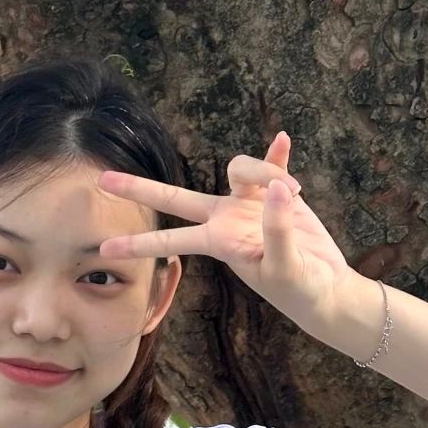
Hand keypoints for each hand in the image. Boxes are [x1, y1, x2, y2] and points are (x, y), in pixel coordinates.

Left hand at [96, 130, 353, 334]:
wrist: (324, 288)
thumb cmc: (301, 288)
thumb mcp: (286, 266)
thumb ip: (278, 229)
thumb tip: (277, 189)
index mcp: (220, 241)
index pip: (171, 239)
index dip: (139, 243)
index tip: (104, 250)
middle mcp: (226, 219)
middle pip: (175, 198)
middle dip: (140, 188)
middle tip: (103, 179)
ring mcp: (249, 205)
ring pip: (240, 169)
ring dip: (264, 169)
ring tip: (295, 192)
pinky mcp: (278, 195)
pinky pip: (273, 165)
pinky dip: (277, 154)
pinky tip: (282, 140)